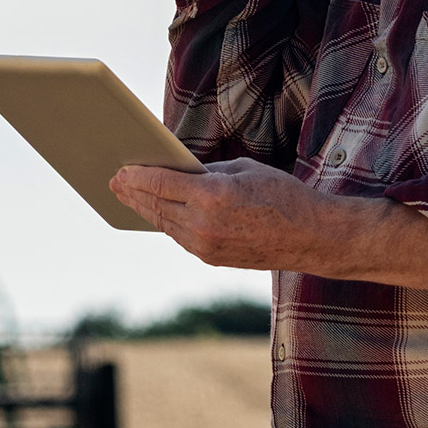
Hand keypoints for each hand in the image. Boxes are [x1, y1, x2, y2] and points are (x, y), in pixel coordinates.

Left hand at [110, 158, 427, 291]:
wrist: (315, 237)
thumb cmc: (283, 195)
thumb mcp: (244, 170)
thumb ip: (207, 172)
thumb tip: (175, 172)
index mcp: (212, 196)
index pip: (160, 183)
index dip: (135, 176)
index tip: (118, 169)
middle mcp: (203, 224)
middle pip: (155, 205)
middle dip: (132, 192)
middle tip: (112, 181)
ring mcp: (205, 245)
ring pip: (164, 223)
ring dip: (144, 209)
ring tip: (126, 195)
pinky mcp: (210, 258)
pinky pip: (179, 236)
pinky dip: (165, 222)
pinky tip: (154, 212)